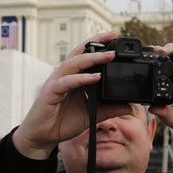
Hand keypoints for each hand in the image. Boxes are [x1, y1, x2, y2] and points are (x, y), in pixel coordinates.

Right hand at [13, 31, 131, 158]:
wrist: (42, 137)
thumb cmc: (63, 122)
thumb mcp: (92, 115)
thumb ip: (109, 109)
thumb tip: (129, 105)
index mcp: (74, 77)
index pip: (87, 55)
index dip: (100, 45)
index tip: (116, 37)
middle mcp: (65, 75)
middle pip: (80, 51)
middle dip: (96, 41)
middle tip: (114, 35)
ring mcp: (57, 81)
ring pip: (74, 63)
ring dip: (92, 58)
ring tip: (110, 55)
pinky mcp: (51, 92)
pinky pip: (67, 82)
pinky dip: (82, 78)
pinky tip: (95, 77)